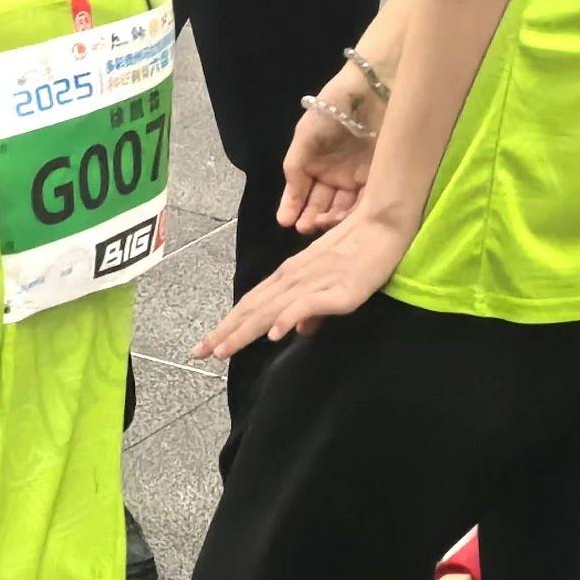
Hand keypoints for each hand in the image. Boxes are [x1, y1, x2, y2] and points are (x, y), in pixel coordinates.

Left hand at [202, 200, 414, 360]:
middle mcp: (292, 279)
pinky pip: (308, 304)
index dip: (228, 325)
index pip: (251, 304)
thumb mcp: (327, 284)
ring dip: (245, 330)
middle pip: (253, 308)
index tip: (206, 346)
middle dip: (225, 332)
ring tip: (222, 349)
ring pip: (271, 308)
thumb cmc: (356, 252)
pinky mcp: (336, 289)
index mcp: (288, 277)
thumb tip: (294, 332)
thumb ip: (310, 309)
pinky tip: (275, 334)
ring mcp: (312, 283)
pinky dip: (289, 317)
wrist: (381, 227)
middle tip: (198, 352)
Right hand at [278, 81, 374, 234]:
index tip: (285, 222)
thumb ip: (294, 168)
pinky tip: (342, 220)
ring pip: (341, 208)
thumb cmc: (331, 112)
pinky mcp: (377, 180)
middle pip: (321, 204)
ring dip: (330, 219)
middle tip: (305, 227)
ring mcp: (356, 179)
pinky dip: (352, 215)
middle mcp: (334, 175)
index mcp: (313, 164)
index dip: (292, 207)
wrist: (370, 93)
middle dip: (311, 218)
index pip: (301, 192)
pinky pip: (363, 203)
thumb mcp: (304, 137)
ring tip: (321, 223)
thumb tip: (290, 201)